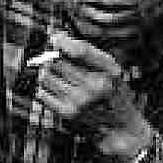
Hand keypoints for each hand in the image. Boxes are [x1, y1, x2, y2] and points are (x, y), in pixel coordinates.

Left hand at [34, 29, 153, 162]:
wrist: (121, 126)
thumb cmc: (112, 91)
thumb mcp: (110, 68)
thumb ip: (86, 51)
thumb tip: (55, 36)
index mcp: (109, 71)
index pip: (80, 49)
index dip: (62, 41)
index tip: (55, 39)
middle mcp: (95, 86)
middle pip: (56, 61)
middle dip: (52, 58)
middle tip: (56, 60)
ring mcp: (81, 101)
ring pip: (46, 76)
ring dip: (47, 73)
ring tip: (57, 76)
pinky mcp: (68, 113)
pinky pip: (42, 92)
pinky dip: (44, 89)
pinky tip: (56, 90)